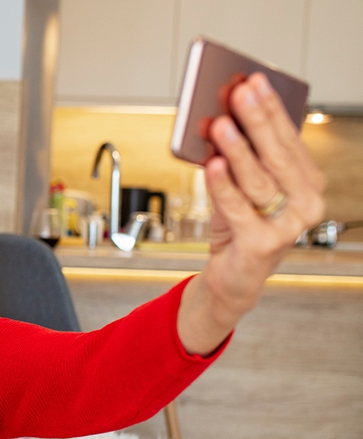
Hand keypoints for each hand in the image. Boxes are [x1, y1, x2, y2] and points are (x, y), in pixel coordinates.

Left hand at [177, 73, 325, 354]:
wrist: (234, 278)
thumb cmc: (239, 226)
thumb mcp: (240, 187)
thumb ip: (237, 158)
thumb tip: (220, 116)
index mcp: (306, 182)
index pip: (289, 138)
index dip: (272, 108)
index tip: (254, 80)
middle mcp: (306, 203)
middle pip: (277, 155)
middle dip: (257, 120)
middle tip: (239, 92)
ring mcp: (288, 226)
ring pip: (259, 180)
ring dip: (238, 150)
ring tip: (220, 124)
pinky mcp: (264, 245)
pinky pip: (240, 209)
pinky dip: (224, 186)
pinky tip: (212, 165)